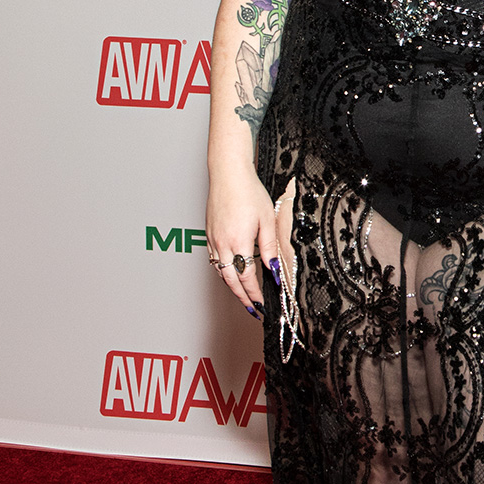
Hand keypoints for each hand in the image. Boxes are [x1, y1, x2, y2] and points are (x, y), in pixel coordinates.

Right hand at [205, 165, 281, 319]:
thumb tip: (274, 269)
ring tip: (244, 296)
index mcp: (239, 242)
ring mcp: (213, 240)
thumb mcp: (267, 220)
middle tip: (252, 309)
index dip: (255, 294)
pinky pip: (215, 260)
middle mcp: (222, 244)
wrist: (228, 174)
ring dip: (232, 287)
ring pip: (221, 272)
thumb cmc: (248, 192)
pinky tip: (231, 273)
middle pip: (231, 281)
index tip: (262, 304)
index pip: (247, 278)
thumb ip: (270, 248)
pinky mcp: (209, 234)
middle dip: (243, 297)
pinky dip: (223, 272)